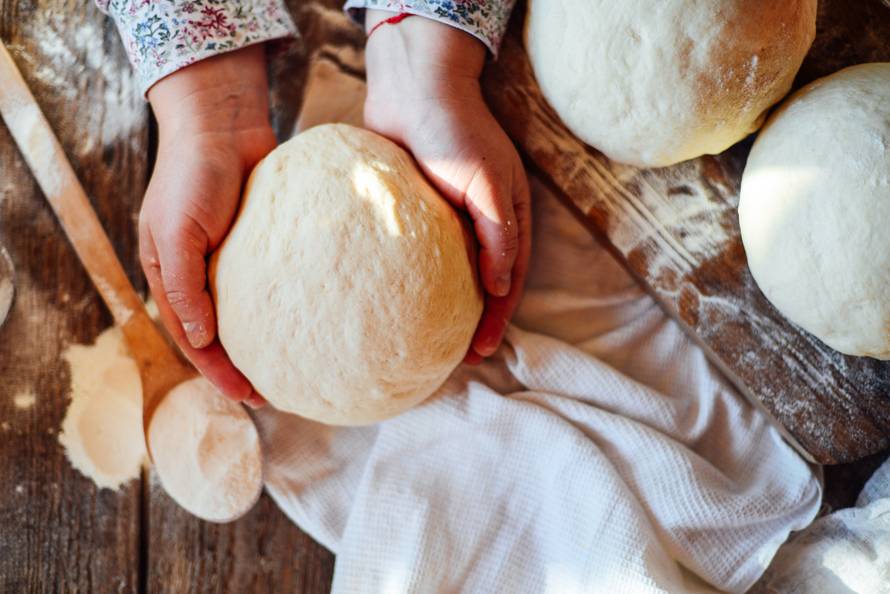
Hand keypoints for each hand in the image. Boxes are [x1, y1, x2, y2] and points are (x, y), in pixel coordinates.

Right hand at [139, 45, 272, 405]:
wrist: (222, 123)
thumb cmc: (192, 174)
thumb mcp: (176, 231)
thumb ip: (183, 285)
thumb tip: (201, 339)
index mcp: (170, 275)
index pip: (193, 338)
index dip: (217, 370)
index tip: (247, 395)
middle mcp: (199, 272)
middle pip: (220, 332)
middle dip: (241, 365)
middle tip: (273, 394)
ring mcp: (230, 258)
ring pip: (246, 311)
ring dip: (263, 340)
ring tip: (291, 365)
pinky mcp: (260, 242)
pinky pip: (270, 281)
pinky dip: (281, 305)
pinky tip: (305, 319)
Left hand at [363, 12, 531, 362]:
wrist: (412, 88)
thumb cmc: (457, 132)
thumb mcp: (489, 184)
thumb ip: (500, 236)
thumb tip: (500, 291)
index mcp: (507, 218)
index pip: (508, 280)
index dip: (497, 318)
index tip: (480, 352)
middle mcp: (480, 221)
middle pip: (482, 282)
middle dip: (473, 321)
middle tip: (455, 358)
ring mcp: (447, 217)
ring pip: (450, 272)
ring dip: (443, 305)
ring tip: (426, 339)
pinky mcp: (415, 209)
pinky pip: (417, 252)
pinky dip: (414, 278)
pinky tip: (397, 297)